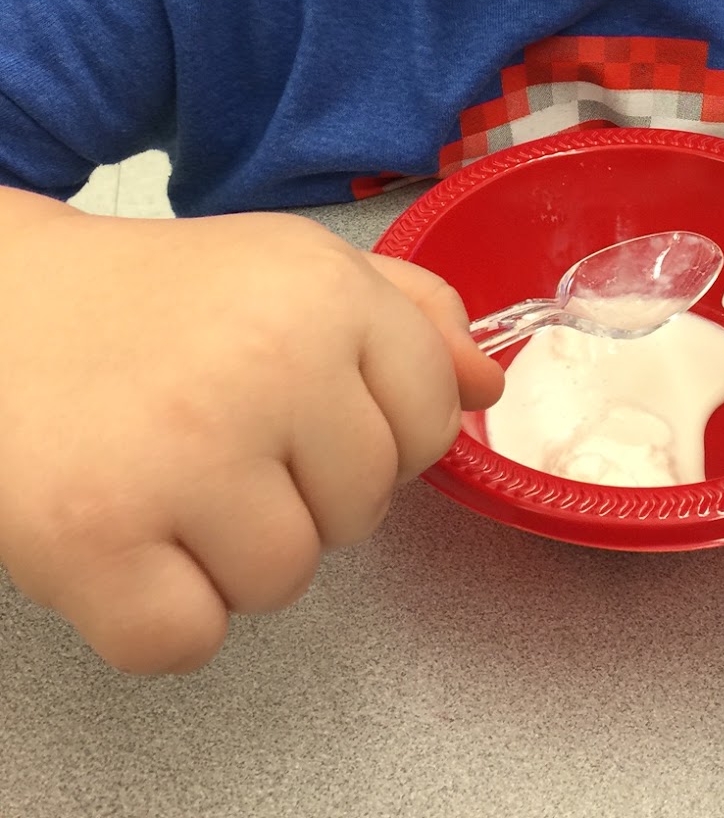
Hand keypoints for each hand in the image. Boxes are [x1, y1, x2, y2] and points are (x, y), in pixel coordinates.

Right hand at [0, 194, 501, 671]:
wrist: (0, 308)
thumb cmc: (159, 299)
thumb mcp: (295, 268)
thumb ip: (410, 315)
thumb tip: (490, 386)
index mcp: (324, 291)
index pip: (432, 420)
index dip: (376, 430)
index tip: (309, 410)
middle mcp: (268, 365)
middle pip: (364, 509)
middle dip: (304, 490)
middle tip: (221, 435)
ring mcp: (182, 456)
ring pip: (286, 579)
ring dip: (231, 553)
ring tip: (171, 477)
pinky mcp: (96, 539)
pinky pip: (190, 640)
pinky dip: (159, 613)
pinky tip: (129, 536)